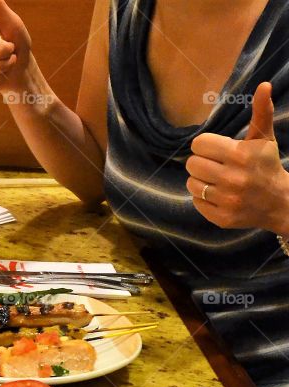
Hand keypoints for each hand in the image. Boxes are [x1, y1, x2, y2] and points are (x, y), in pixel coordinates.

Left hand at [186, 82, 288, 232]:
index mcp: (240, 155)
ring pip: (191, 184)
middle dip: (201, 162)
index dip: (206, 146)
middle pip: (192, 164)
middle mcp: (232, 178)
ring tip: (217, 180)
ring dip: (200, 180)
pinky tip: (218, 194)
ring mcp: (226, 200)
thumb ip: (261, 112)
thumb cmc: (266, 164)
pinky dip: (202, 198)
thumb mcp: (264, 138)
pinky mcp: (220, 217)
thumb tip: (264, 85)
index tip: (216, 149)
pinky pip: (195, 202)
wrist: (278, 202)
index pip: (199, 144)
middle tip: (215, 165)